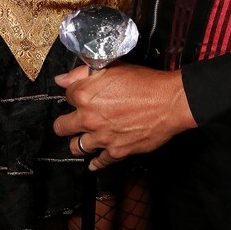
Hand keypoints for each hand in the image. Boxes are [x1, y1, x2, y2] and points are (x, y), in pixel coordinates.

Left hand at [53, 62, 195, 169]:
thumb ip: (82, 73)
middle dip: (66, 123)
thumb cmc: (144, 82)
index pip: (66, 96)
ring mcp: (101, 138)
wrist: (169, 102)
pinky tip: (94, 162)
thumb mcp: (112, 67)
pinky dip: (96, 162)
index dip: (74, 94)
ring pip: (76, 147)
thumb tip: (61, 80)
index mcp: (84, 95)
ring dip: (78, 142)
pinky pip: (99, 162)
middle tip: (73, 121)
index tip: (81, 95)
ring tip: (84, 138)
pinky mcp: (116, 152)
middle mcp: (88, 119)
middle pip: (61, 127)